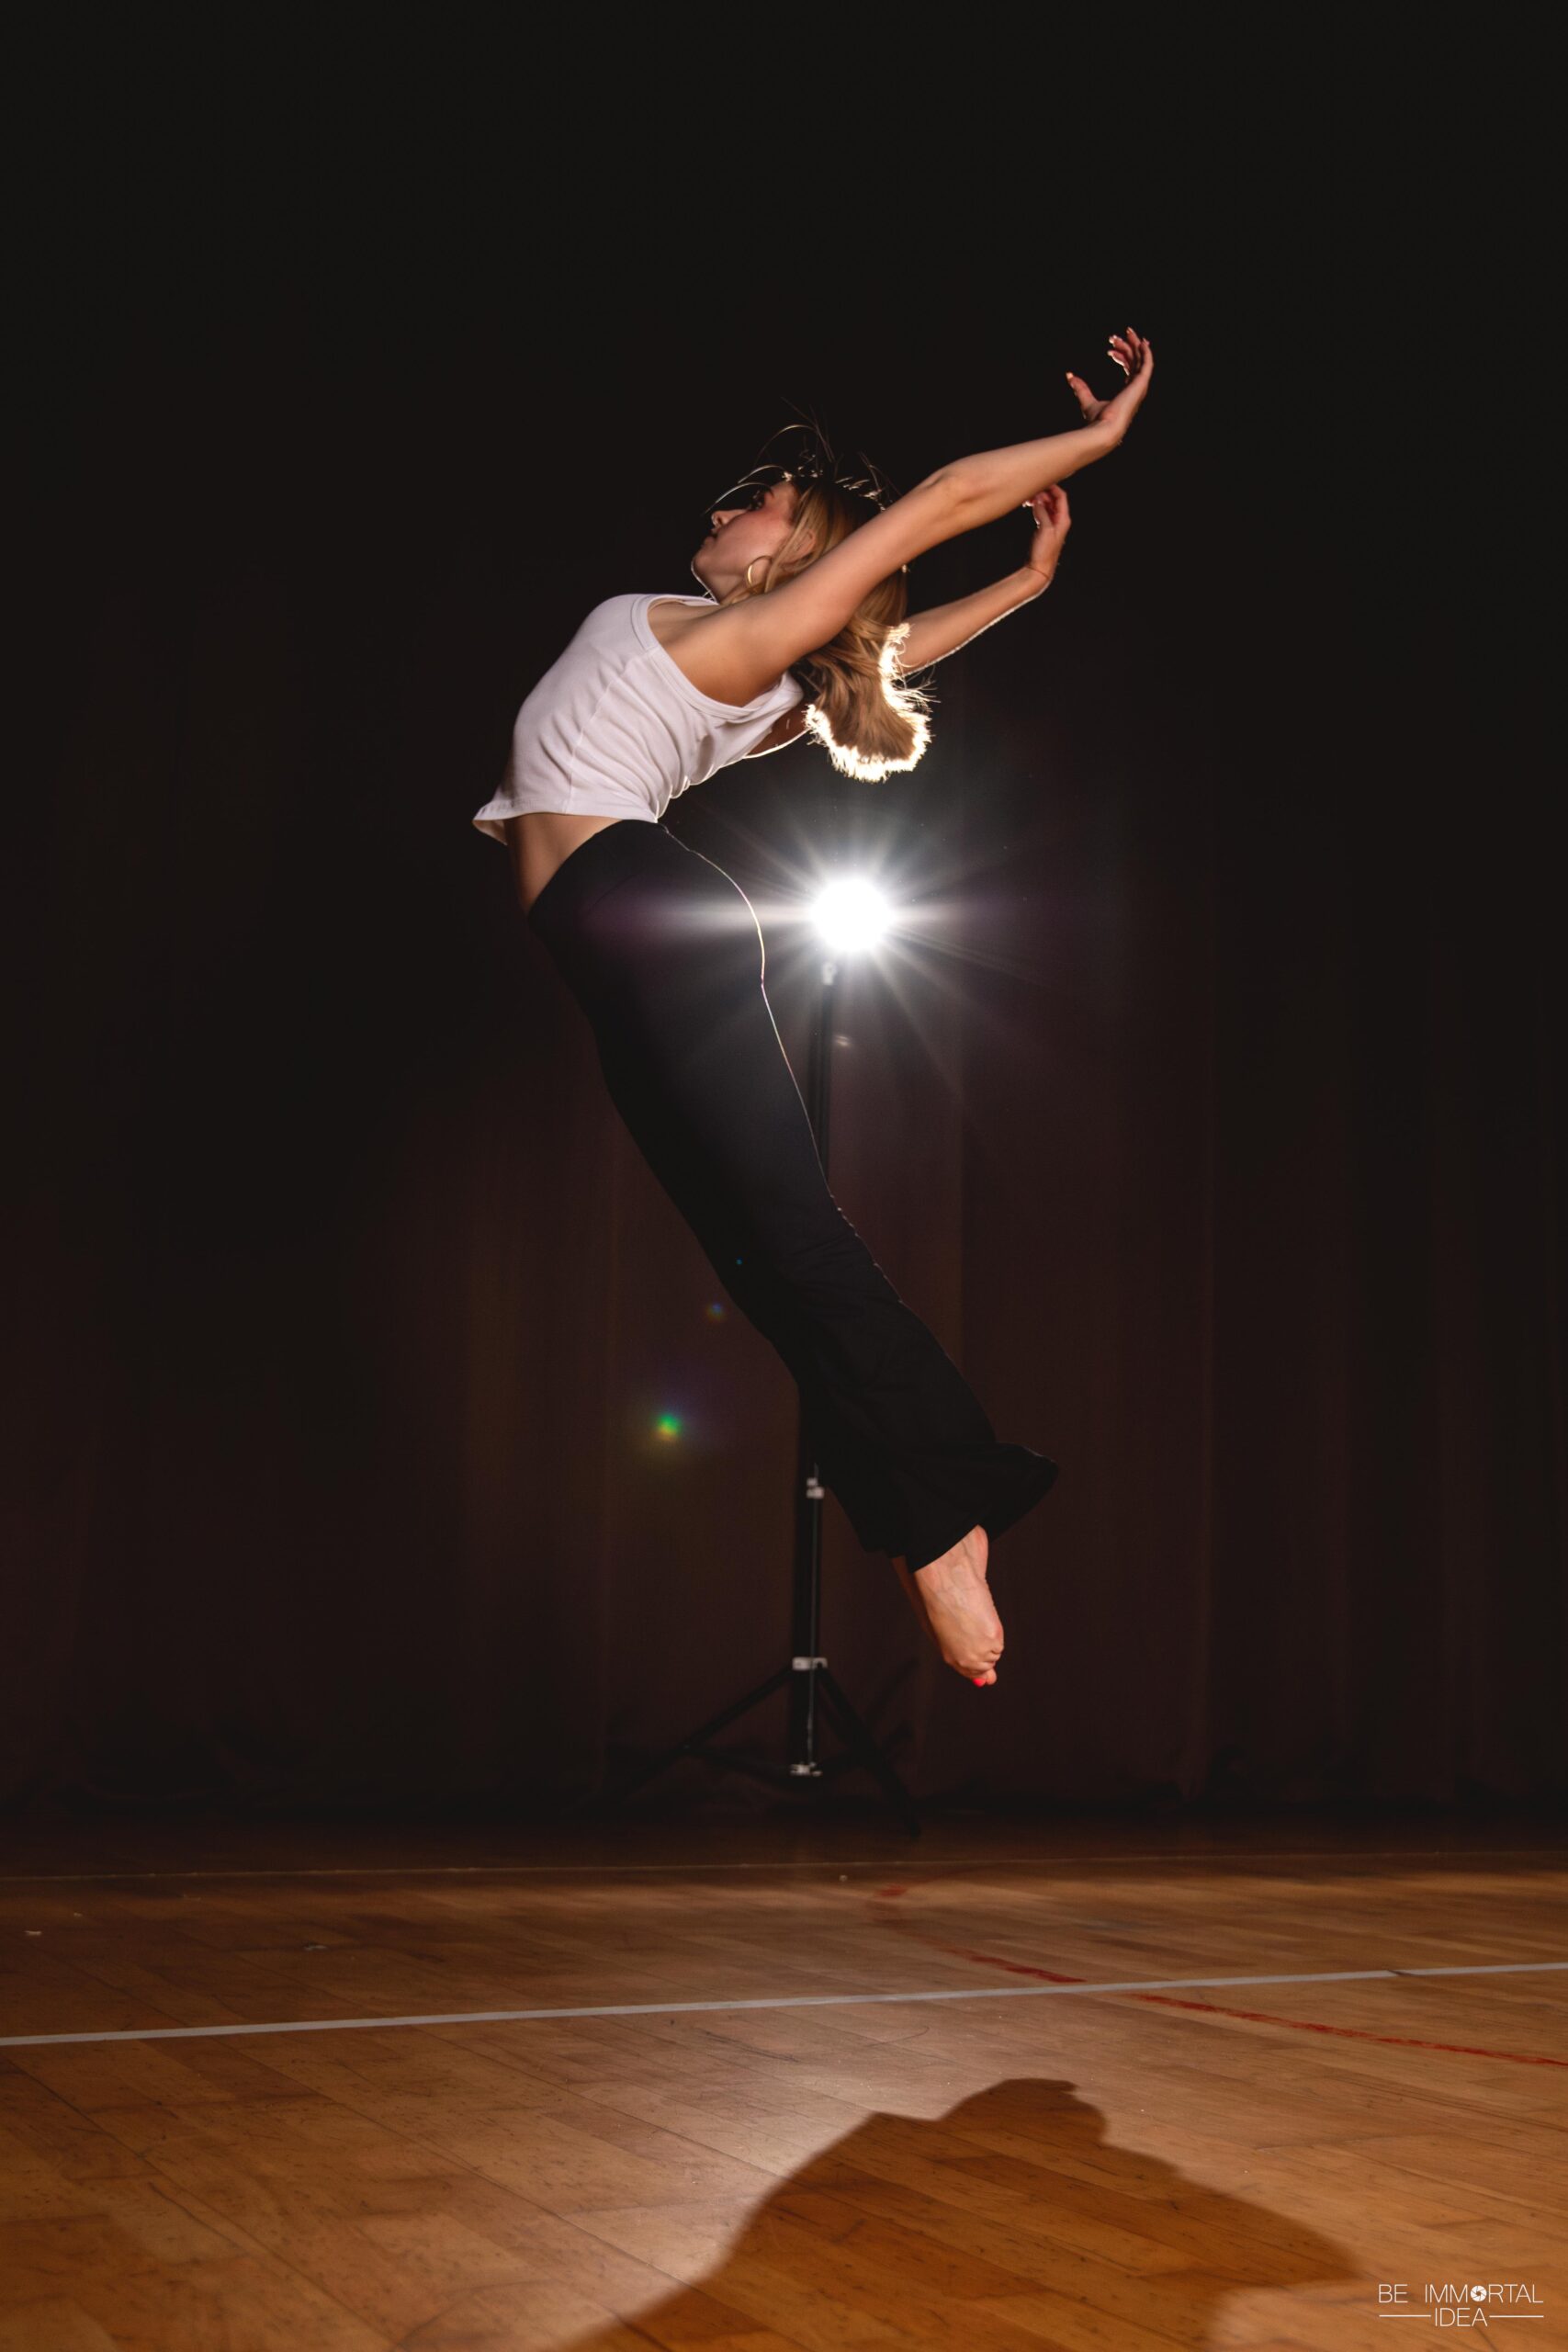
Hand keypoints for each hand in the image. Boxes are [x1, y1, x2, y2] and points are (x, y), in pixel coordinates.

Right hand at [1022, 484, 1070, 586]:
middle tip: (1032, 492)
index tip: (1042, 482)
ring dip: (1039, 500)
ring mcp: (1052, 524)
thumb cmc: (1045, 552)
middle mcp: (1060, 520)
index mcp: (1064, 519)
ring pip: (1047, 505)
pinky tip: (1029, 506)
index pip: (1061, 497)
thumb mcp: (1045, 529)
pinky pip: (1042, 512)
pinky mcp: (1044, 528)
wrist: (1040, 568)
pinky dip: (1036, 507)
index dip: (1053, 488)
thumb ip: (1043, 513)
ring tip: (1028, 499)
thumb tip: (1038, 500)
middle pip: (1054, 499)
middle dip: (1044, 493)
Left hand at [1065, 326, 1153, 443]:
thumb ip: (1081, 388)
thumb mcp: (1087, 401)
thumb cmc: (1097, 421)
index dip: (1121, 356)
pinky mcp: (1141, 385)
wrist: (1103, 429)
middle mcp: (1135, 390)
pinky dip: (1146, 352)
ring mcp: (1140, 387)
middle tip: (1115, 337)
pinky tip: (1141, 341)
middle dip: (1127, 347)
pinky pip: (1147, 364)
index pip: (1128, 370)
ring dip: (1135, 344)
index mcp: (1127, 393)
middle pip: (1135, 362)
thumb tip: (1070, 376)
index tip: (1109, 349)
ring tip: (1127, 331)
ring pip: (1141, 360)